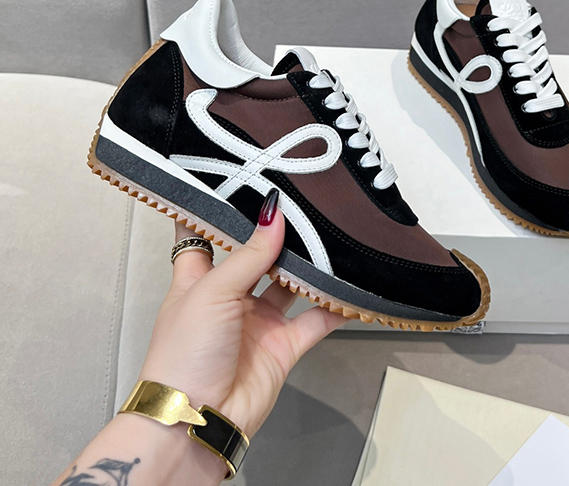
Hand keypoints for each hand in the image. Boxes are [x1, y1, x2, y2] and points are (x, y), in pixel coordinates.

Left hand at [139, 189, 346, 438]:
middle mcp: (228, 296)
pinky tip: (350, 289)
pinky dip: (334, 306)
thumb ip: (248, 254)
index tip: (236, 183)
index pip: (203, 235)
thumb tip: (273, 215)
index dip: (216, 210)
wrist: (196, 421)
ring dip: (308, 266)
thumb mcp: (212, 291)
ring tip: (329, 237)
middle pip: (256, 256)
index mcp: (198, 279)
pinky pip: (315, 319)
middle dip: (276, 235)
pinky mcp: (283, 345)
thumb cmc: (182, 356)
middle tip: (300, 205)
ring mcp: (257, 321)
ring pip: (289, 284)